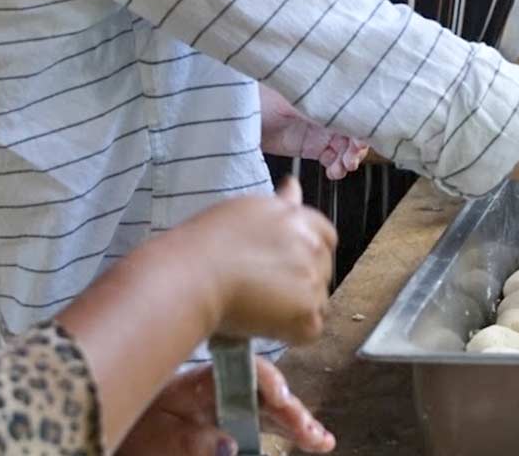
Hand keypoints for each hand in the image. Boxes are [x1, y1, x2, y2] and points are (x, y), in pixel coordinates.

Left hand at [116, 357, 335, 454]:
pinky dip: (279, 433)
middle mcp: (216, 393)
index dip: (272, 387)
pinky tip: (304, 440)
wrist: (99, 424)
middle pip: (265, 395)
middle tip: (316, 436)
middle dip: (294, 414)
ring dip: (294, 424)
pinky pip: (255, 426)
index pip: (248, 375)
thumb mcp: (155, 439)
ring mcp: (219, 410)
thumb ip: (192, 443)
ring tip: (321, 441)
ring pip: (266, 412)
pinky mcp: (218, 428)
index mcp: (201, 384)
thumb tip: (232, 447)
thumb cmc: (125, 432)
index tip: (285, 405)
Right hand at [185, 179, 335, 343]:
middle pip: (322, 269)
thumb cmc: (205, 244)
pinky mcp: (306, 312)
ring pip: (317, 301)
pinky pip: (311, 329)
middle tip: (264, 290)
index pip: (325, 235)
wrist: (192, 276)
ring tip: (258, 308)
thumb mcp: (245, 211)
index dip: (309, 252)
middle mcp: (310, 245)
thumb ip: (279, 204)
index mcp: (298, 217)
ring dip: (295, 308)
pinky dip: (290, 332)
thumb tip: (293, 186)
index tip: (287, 265)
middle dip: (301, 281)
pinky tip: (264, 325)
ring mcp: (312, 279)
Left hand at [260, 86, 368, 179]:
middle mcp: (327, 110)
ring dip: (349, 159)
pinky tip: (334, 171)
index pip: (357, 108)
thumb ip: (323, 103)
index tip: (361, 139)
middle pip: (355, 130)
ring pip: (347, 147)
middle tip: (350, 157)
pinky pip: (333, 158)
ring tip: (342, 167)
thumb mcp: (296, 96)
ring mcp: (320, 129)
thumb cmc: (259, 93)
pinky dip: (338, 167)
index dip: (363, 125)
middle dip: (358, 146)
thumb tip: (348, 107)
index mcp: (328, 93)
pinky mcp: (310, 146)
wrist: (234, 113)